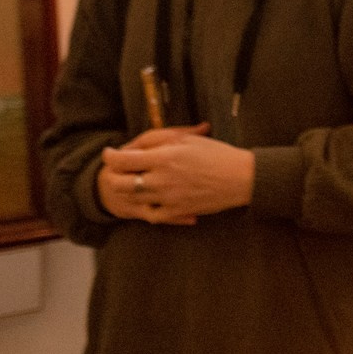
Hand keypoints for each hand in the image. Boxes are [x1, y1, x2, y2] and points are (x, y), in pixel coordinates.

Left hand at [105, 126, 253, 219]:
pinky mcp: (176, 211)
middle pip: (120, 183)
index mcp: (164, 158)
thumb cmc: (217, 154)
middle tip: (119, 171)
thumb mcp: (187, 139)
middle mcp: (161, 179)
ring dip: (128, 190)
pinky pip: (151, 214)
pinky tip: (151, 200)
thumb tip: (132, 147)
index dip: (110, 156)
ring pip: (132, 199)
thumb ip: (157, 141)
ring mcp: (168, 198)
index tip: (110, 153)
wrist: (242, 178)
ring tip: (134, 183)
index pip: (122, 159)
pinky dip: (147, 208)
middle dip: (113, 176)